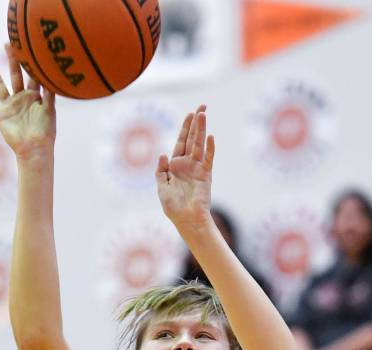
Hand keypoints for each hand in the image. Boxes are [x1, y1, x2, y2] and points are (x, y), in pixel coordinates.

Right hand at [0, 47, 55, 158]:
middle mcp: (20, 99)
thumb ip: (49, 93)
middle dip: (12, 60)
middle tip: (8, 43)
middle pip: (15, 75)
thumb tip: (51, 76)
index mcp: (34, 96)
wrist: (35, 149)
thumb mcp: (49, 110)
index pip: (31, 75)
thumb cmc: (45, 132)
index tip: (28, 46)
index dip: (30, 62)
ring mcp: (9, 107)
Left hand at [156, 106, 213, 231]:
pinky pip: (208, 159)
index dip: (185, 128)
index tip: (190, 114)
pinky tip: (211, 137)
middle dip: (196, 123)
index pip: (181, 142)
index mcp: (176, 166)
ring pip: (199, 145)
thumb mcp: (162, 188)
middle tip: (202, 107)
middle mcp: (188, 164)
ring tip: (203, 114)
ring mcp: (198, 168)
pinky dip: (210, 149)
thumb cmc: (173, 207)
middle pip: (192, 139)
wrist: (186, 220)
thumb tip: (163, 154)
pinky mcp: (206, 175)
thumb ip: (161, 171)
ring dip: (201, 130)